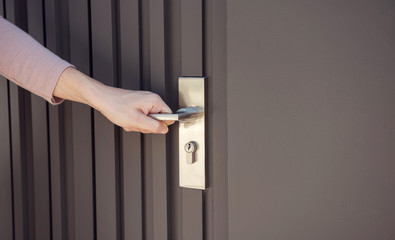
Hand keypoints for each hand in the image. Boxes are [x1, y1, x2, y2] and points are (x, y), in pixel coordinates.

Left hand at [54, 67, 173, 133]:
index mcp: (155, 101)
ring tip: (129, 120)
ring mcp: (145, 102)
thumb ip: (154, 126)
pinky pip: (142, 117)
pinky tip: (127, 118)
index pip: (169, 117)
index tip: (148, 125)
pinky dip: (134, 121)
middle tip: (135, 122)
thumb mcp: (137, 121)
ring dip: (138, 124)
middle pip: (158, 120)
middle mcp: (152, 100)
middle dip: (146, 125)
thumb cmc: (116, 106)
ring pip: (149, 120)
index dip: (159, 125)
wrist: (102, 99)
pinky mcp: (138, 104)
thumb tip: (164, 130)